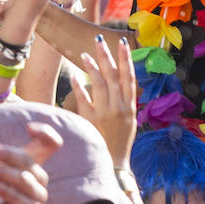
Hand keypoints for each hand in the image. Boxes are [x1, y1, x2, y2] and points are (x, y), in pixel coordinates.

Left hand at [0, 123, 59, 203]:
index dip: (45, 133)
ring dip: (3, 172)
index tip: (28, 128)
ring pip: (24, 178)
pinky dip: (6, 190)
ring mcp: (37, 197)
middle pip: (28, 159)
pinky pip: (21, 200)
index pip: (50, 144)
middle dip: (7, 153)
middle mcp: (37, 178)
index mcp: (29, 164)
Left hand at [71, 37, 136, 166]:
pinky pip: (84, 99)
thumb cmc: (121, 140)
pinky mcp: (92, 120)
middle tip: (99, 40)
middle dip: (106, 56)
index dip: (125, 58)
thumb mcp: (129, 120)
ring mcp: (105, 113)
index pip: (128, 77)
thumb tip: (119, 82)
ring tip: (85, 55)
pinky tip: (74, 75)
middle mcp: (119, 107)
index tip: (121, 42)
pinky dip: (79, 86)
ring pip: (99, 84)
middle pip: (112, 76)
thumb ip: (124, 101)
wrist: (115, 163)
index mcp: (130, 106)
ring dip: (92, 67)